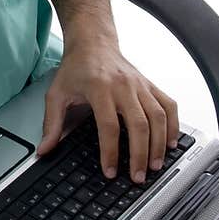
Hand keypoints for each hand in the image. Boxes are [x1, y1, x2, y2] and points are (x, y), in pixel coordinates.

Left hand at [35, 36, 179, 182]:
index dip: (111, 152)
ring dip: (159, 144)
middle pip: (138, 124)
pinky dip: (174, 125)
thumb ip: (51, 124)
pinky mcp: (150, 85)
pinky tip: (172, 142)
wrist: (93, 42)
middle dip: (140, 154)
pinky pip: (169, 105)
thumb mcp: (56, 94)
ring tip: (155, 166)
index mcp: (99, 88)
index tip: (110, 171)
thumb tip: (44, 150)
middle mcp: (123, 86)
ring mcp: (140, 85)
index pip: (109, 126)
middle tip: (138, 177)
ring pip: (158, 116)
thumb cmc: (76, 68)